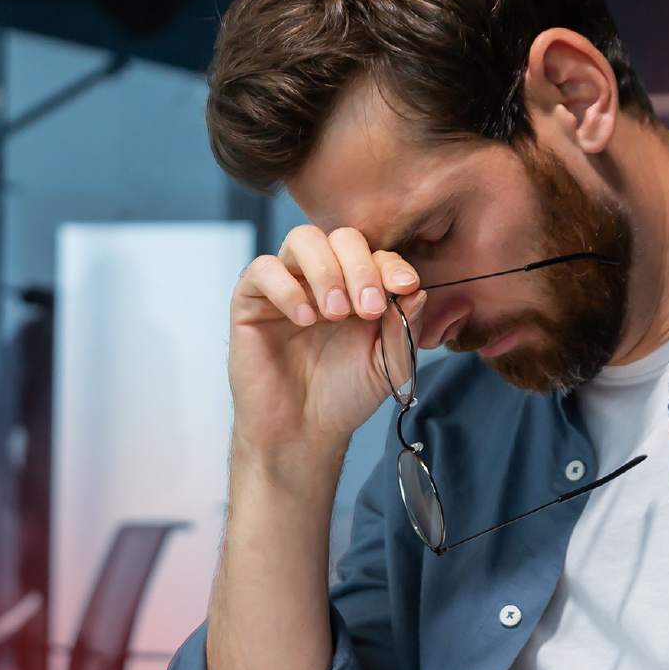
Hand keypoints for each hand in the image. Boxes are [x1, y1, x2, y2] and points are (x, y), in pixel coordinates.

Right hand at [228, 224, 423, 463]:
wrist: (302, 432)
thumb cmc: (344, 398)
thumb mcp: (389, 364)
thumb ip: (405, 326)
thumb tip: (417, 289)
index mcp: (358, 288)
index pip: (376, 253)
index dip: (391, 264)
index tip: (405, 286)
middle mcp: (323, 280)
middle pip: (341, 237)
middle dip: (361, 267)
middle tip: (368, 308)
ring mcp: (287, 286)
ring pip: (302, 239)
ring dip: (326, 270)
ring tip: (335, 313)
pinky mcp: (251, 301)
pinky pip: (263, 270)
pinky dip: (287, 288)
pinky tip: (303, 319)